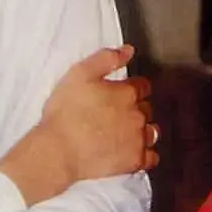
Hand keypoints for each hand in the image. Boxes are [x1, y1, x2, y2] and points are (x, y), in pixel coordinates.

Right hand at [0, 46, 157, 203]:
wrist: (59, 149)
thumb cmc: (66, 111)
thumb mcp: (80, 74)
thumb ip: (106, 59)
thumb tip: (129, 50)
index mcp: (127, 93)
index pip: (142, 86)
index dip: (133, 87)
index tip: (123, 92)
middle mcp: (138, 115)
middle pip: (147, 108)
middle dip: (136, 108)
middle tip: (118, 114)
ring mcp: (138, 139)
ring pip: (152, 131)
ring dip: (144, 130)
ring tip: (127, 133)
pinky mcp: (134, 161)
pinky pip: (151, 158)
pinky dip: (147, 154)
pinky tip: (135, 152)